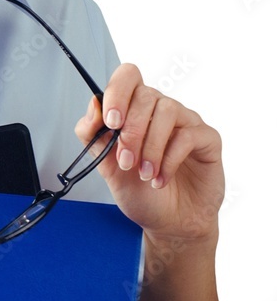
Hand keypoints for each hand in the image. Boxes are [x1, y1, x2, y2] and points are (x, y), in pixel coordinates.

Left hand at [74, 63, 224, 242]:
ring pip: (167, 111)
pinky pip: (188, 135)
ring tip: (144, 174)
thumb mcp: (106, 167)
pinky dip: (169, 160)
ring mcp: (186, 122)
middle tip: (127, 162)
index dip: (117, 92)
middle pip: (146, 95)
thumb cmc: (140, 192)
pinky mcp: (207, 139)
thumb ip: (94, 136)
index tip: (111, 121)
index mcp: (135, 110)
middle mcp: (161, 110)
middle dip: (131, 131)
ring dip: (150, 147)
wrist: (168, 223)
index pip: (128, 77)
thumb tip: (93, 104)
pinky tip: (160, 179)